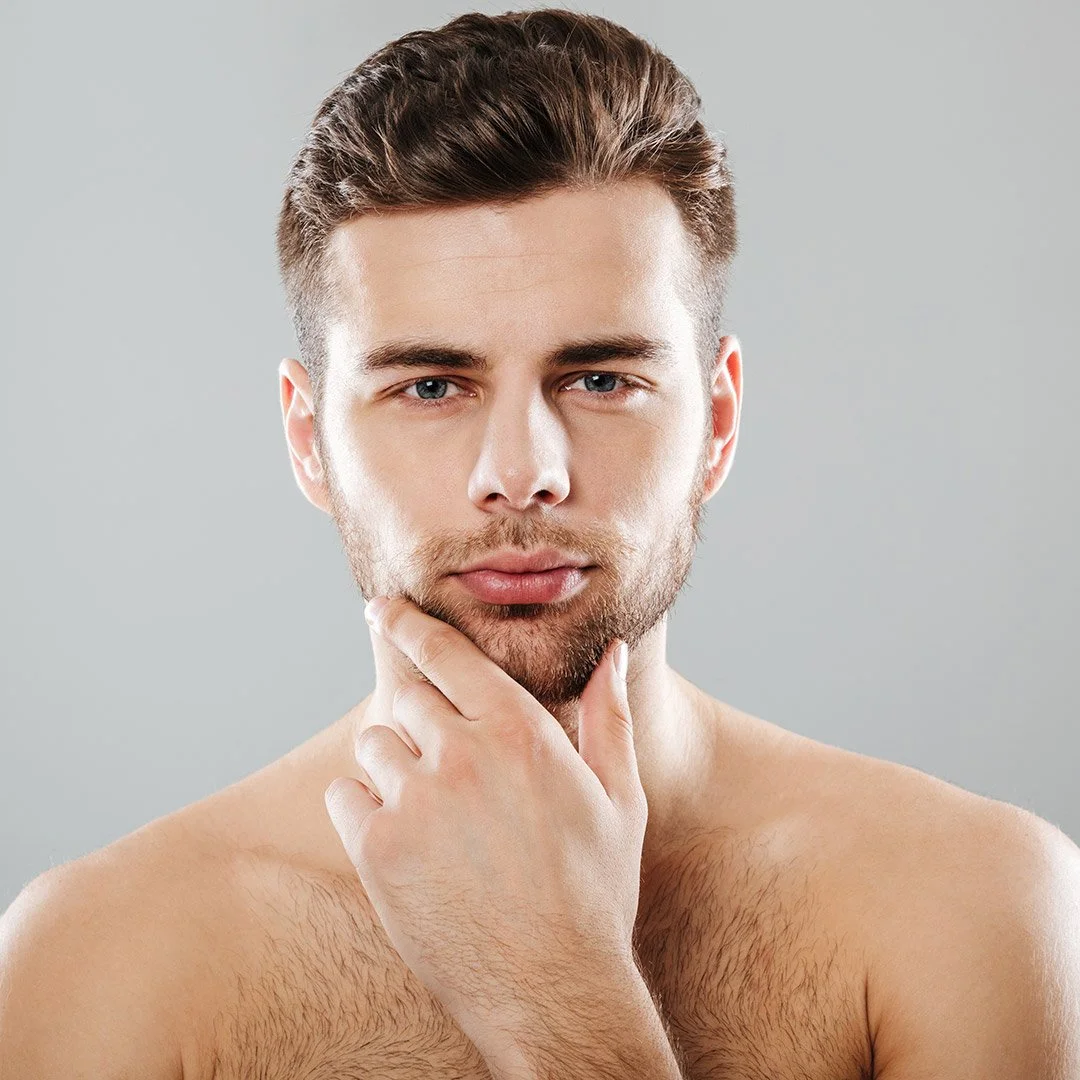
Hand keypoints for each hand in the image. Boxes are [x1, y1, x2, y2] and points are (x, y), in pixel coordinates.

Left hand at [324, 594, 647, 1032]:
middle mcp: (464, 752)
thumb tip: (614, 653)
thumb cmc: (594, 891)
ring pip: (374, 744)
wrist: (552, 989)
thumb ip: (608, 715)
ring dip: (393, 765)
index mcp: (520, 730)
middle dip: (421, 719)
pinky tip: (402, 840)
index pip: (446, 652)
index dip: (408, 622)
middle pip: (408, 696)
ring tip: (433, 812)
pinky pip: (344, 795)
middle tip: (445, 764)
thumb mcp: (619, 798)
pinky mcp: (379, 849)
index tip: (381, 608)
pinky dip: (362, 808)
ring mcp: (417, 800)